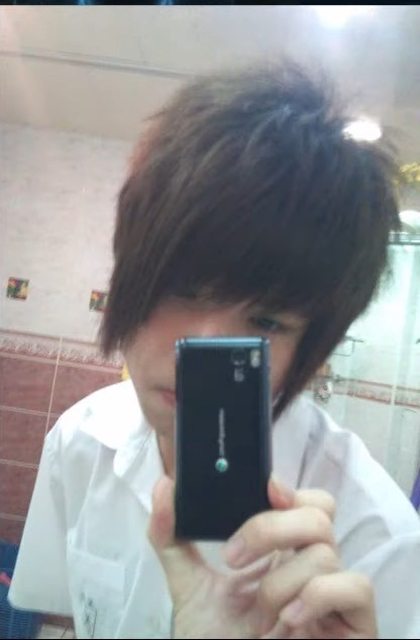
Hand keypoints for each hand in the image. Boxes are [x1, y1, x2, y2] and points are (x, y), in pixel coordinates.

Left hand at [148, 475, 376, 638]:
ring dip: (280, 581)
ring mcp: (334, 594)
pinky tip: (292, 620)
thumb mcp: (189, 589)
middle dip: (272, 527)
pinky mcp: (356, 624)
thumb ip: (173, 540)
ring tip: (260, 613)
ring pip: (326, 552)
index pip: (302, 501)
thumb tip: (162, 487)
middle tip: (233, 557)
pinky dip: (320, 595)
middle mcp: (310, 566)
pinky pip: (356, 586)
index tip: (264, 489)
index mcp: (280, 552)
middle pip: (318, 512)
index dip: (289, 489)